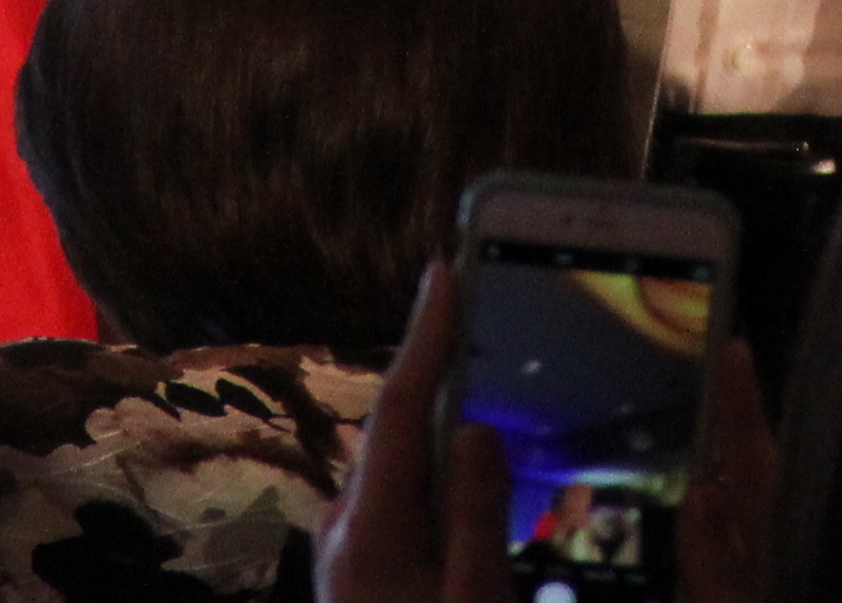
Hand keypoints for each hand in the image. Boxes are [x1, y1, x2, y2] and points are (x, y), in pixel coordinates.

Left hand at [313, 265, 772, 602]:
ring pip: (402, 464)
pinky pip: (403, 497)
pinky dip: (437, 469)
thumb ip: (476, 518)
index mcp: (371, 530)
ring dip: (442, 422)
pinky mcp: (357, 571)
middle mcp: (346, 529)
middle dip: (442, 367)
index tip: (447, 270)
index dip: (428, 334)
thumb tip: (479, 427)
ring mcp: (346, 550)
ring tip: (495, 377)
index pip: (404, 407)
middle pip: (401, 427)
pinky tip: (476, 472)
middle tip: (485, 305)